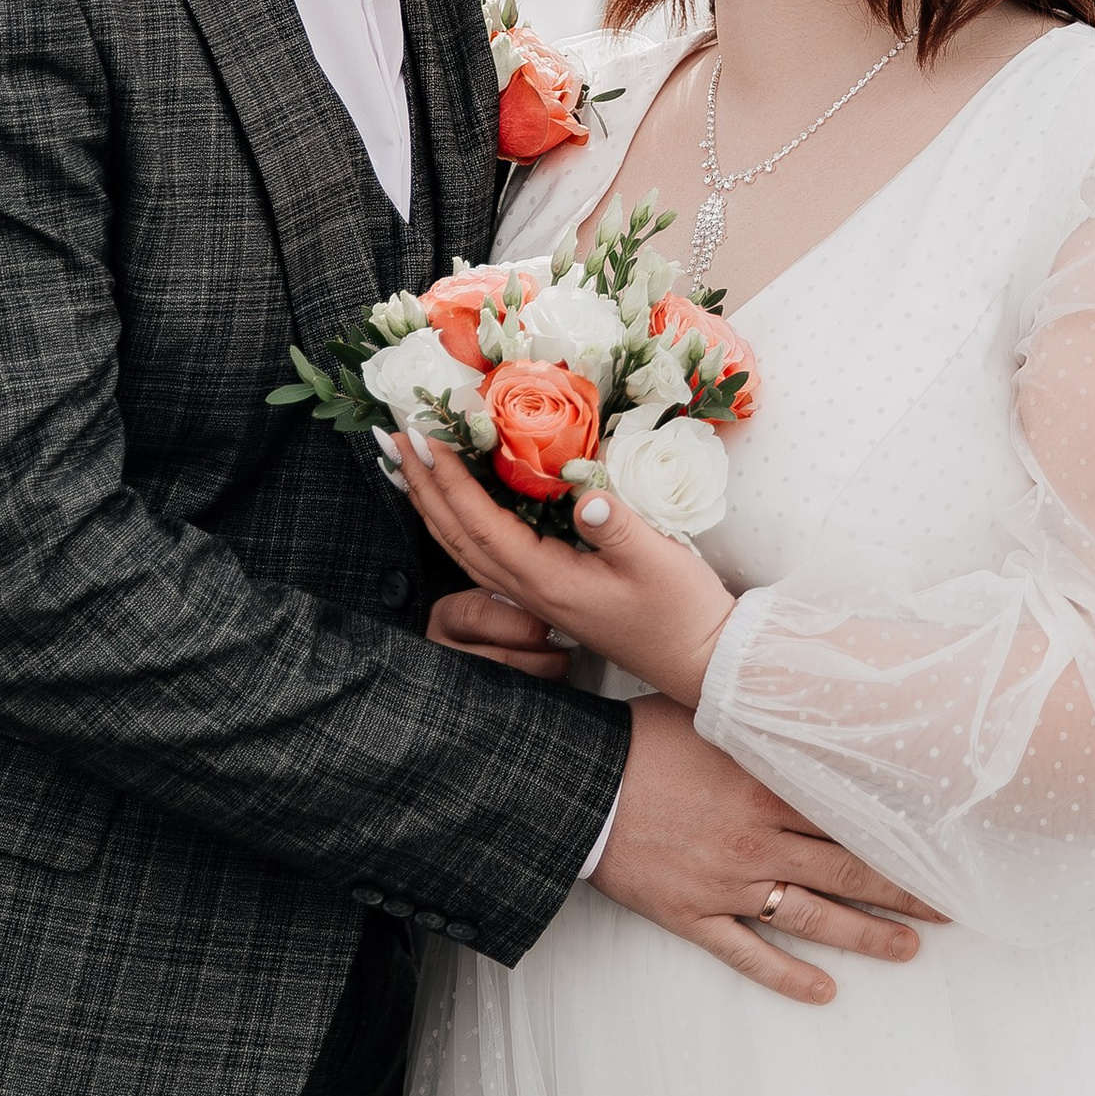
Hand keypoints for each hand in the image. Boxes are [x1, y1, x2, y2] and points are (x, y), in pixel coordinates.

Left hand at [399, 430, 734, 706]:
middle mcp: (529, 592)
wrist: (701, 661)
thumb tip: (582, 491)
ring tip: (410, 465)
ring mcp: (536, 597)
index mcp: (547, 581)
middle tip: (393, 437)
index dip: (447, 478)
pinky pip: (487, 554)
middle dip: (422, 485)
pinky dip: (461, 524)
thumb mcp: (658, 560)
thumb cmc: (682, 611)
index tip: (422, 434)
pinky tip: (459, 505)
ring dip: (433, 504)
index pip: (480, 523)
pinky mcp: (549, 594)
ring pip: (465, 548)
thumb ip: (616, 525)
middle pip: (457, 536)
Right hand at [597, 697, 943, 1005]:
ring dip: (865, 936)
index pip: (849, 816)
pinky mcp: (694, 916)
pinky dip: (788, 976)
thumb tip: (808, 704)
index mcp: (765, 789)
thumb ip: (761, 722)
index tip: (940, 845)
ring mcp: (728, 885)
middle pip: (846, 870)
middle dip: (902, 891)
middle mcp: (757, 842)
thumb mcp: (710, 715)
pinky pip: (749, 954)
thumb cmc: (641, 740)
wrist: (579, 786)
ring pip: (813, 918)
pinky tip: (824, 992)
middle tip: (948, 906)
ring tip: (908, 949)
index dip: (898, 834)